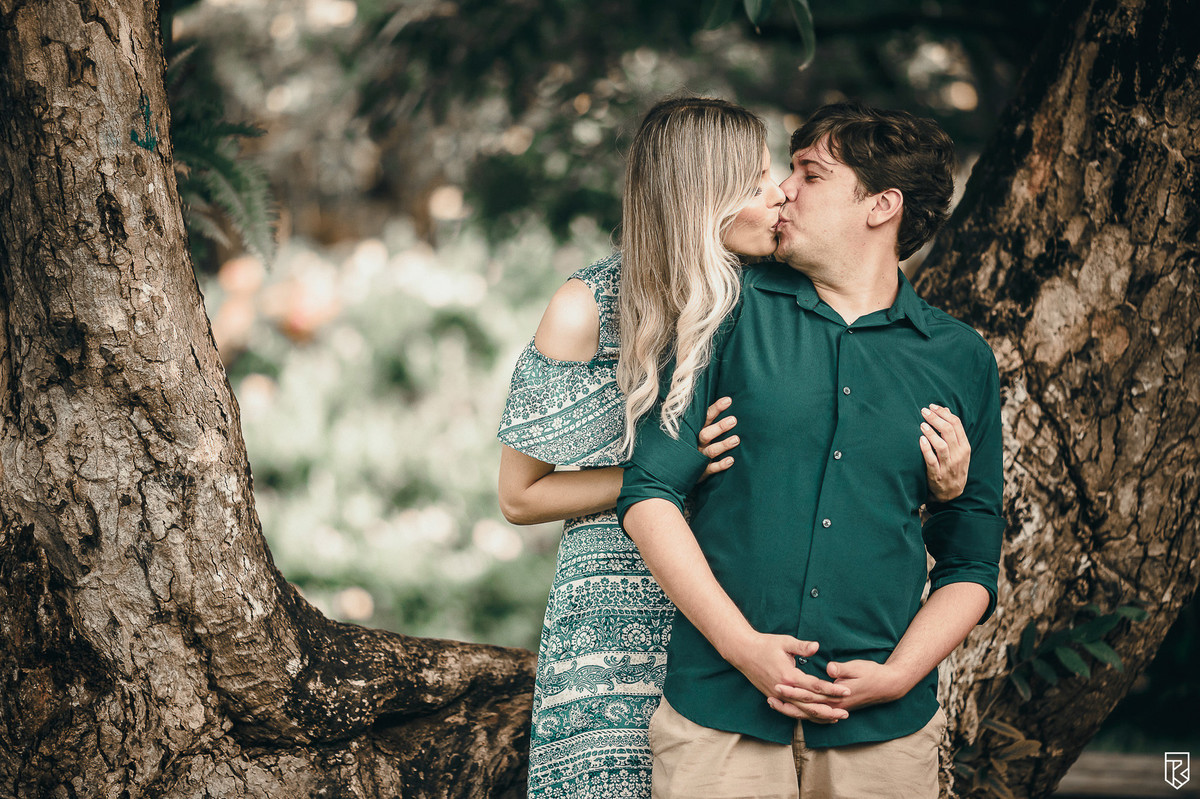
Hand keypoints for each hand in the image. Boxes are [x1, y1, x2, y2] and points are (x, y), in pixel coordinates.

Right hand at [698, 396, 738, 479]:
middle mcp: (696, 443)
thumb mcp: (694, 431)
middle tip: (733, 420)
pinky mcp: (701, 471)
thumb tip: (724, 402)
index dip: (716, 409)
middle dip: (719, 427)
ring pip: (711, 450)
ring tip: (736, 439)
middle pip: (706, 434)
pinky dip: (720, 465)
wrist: (677, 469)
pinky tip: (731, 461)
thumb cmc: (691, 446)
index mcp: (695, 431)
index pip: (706, 417)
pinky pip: (711, 468)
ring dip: (723, 445)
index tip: (728, 400)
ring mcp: (698, 457)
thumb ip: (705, 421)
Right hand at [724, 633, 849, 722]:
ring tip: (835, 719)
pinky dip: (804, 715)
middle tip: (846, 713)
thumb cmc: (765, 644)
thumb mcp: (785, 642)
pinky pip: (792, 711)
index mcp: (789, 676)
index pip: (815, 686)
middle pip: (810, 704)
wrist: (743, 652)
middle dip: (830, 708)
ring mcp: (778, 695)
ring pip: (801, 711)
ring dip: (819, 716)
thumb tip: (817, 647)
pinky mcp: (774, 697)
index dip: (832, 689)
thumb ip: (802, 646)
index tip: (846, 691)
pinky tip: (814, 717)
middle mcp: (784, 689)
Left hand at [775, 659, 907, 712]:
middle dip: (787, 702)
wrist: (888, 686)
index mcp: (838, 695)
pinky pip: (815, 715)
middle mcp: (835, 706)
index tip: (779, 684)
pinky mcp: (836, 708)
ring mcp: (836, 709)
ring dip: (791, 710)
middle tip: (769, 695)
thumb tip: (830, 669)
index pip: (811, 694)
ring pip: (809, 714)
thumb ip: (842, 669)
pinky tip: (791, 709)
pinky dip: (802, 713)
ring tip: (773, 703)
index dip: (794, 690)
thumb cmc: (872, 673)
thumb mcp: (858, 667)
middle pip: (806, 707)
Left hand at [919, 404, 969, 500]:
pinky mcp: (937, 475)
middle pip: (948, 432)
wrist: (952, 493)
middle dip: (936, 419)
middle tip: (924, 411)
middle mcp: (958, 455)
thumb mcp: (959, 450)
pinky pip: (932, 460)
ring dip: (931, 433)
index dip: (944, 413)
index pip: (956, 425)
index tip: (932, 406)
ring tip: (922, 424)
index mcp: (965, 447)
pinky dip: (926, 449)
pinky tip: (920, 440)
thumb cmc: (953, 467)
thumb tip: (946, 410)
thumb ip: (953, 431)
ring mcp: (948, 466)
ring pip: (941, 445)